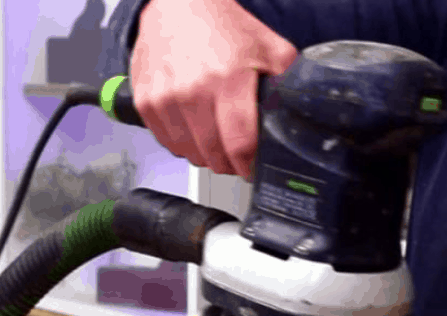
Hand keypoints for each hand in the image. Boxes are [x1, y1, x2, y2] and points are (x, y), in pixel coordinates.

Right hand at [130, 0, 297, 178]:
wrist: (175, 3)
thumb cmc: (221, 25)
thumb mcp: (266, 46)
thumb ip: (286, 81)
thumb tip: (300, 112)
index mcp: (228, 80)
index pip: (240, 145)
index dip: (248, 165)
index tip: (251, 168)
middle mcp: (193, 92)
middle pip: (215, 157)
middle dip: (229, 164)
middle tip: (235, 157)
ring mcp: (166, 99)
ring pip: (191, 155)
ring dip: (205, 156)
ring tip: (214, 140)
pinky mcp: (146, 102)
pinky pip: (169, 144)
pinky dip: (182, 144)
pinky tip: (192, 128)